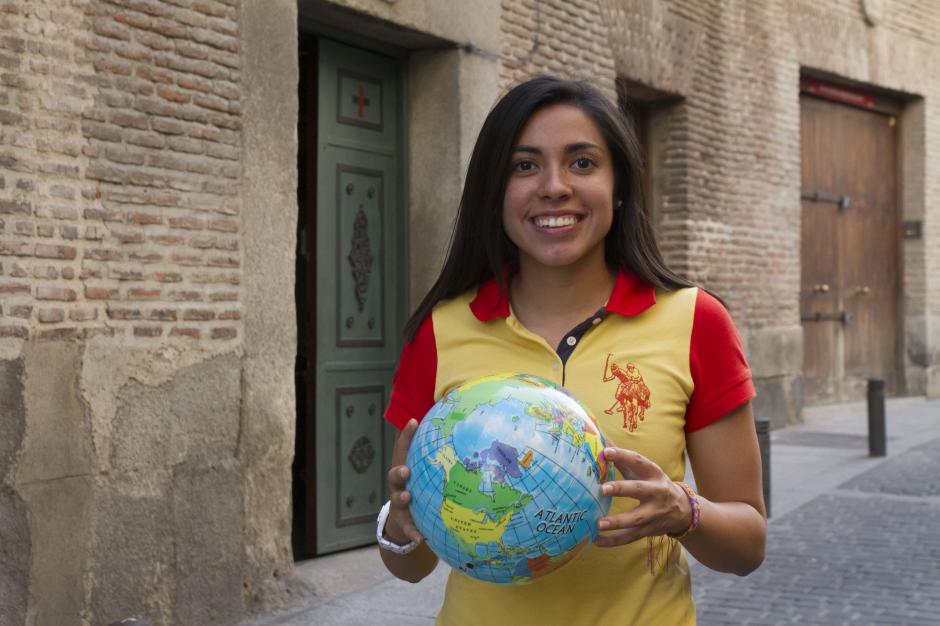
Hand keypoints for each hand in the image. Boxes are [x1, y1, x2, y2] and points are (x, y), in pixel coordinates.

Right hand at [384, 419, 424, 545]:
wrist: (404, 521)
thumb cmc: (418, 487)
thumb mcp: (423, 470)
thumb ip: (432, 452)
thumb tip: (450, 424)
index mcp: (404, 469)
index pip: (403, 450)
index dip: (406, 435)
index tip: (414, 422)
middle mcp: (399, 484)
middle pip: (394, 474)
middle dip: (399, 470)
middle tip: (406, 469)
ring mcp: (399, 503)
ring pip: (398, 499)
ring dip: (402, 498)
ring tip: (408, 497)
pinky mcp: (403, 522)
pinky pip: (408, 529)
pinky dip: (413, 533)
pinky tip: (422, 538)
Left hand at [594, 447, 691, 547]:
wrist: (683, 509)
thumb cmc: (653, 483)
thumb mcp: (645, 470)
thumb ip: (624, 459)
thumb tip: (602, 439)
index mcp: (654, 474)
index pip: (639, 461)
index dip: (623, 456)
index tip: (606, 451)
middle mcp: (656, 492)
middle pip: (639, 490)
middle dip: (621, 490)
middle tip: (602, 489)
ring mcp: (654, 513)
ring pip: (636, 518)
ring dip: (618, 522)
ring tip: (598, 523)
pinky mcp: (649, 530)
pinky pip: (631, 537)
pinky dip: (614, 541)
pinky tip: (598, 540)